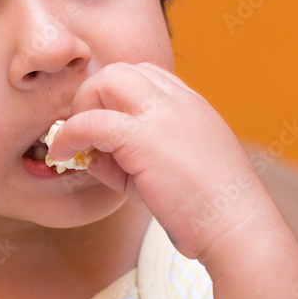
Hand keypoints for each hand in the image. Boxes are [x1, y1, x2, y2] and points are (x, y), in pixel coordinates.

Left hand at [49, 62, 272, 263]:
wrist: (236, 227)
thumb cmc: (207, 210)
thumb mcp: (169, 171)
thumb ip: (128, 157)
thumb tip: (87, 152)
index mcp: (190, 104)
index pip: (142, 75)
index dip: (115, 99)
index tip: (104, 131)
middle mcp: (178, 100)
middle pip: (119, 71)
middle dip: (92, 97)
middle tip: (84, 134)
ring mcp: (162, 114)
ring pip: (106, 81)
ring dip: (82, 108)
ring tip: (75, 142)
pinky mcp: (143, 138)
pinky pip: (91, 122)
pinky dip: (69, 134)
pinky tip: (62, 154)